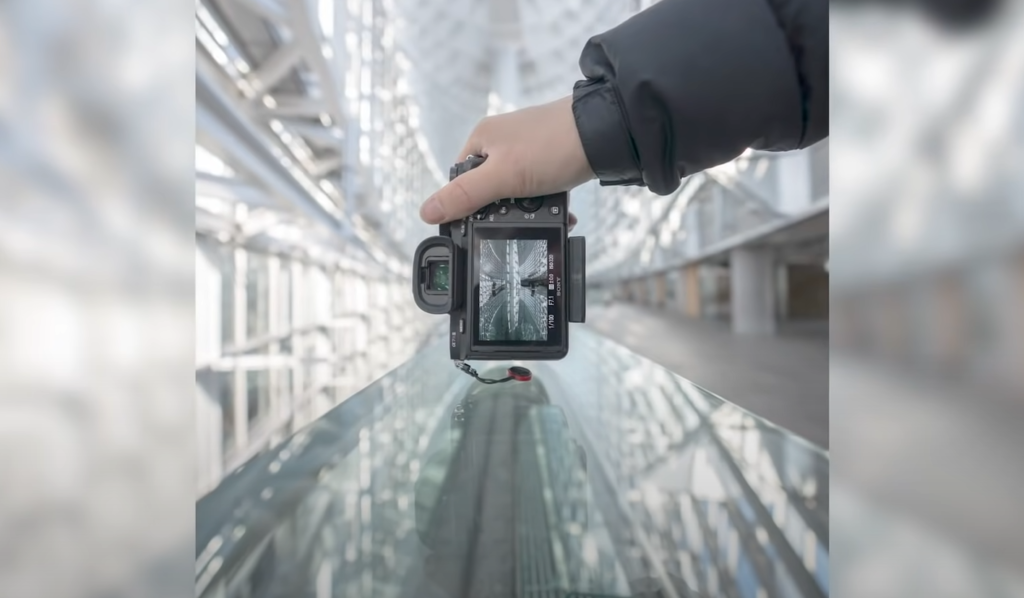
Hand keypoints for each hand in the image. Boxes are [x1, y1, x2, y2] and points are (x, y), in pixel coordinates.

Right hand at [418, 95, 593, 226]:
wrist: (606, 134)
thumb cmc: (552, 146)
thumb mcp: (502, 177)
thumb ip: (464, 195)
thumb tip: (426, 211)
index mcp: (482, 139)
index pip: (459, 180)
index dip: (467, 204)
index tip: (480, 222)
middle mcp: (501, 140)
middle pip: (488, 188)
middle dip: (504, 209)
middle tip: (520, 218)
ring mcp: (527, 149)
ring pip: (516, 192)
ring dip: (529, 209)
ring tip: (545, 214)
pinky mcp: (549, 158)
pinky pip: (538, 189)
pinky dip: (547, 202)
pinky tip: (560, 210)